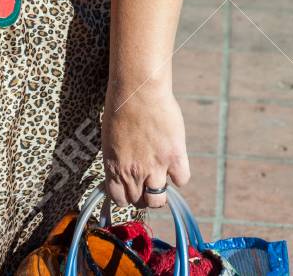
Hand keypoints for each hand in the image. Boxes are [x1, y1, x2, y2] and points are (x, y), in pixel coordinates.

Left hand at [101, 79, 189, 208]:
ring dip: (160, 192)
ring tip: (161, 176)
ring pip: (158, 200)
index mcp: (114, 166)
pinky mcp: (175, 157)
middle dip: (143, 195)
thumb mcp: (111, 136)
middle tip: (147, 181)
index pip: (119, 199)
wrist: (138, 89)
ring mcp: (155, 167)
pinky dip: (179, 174)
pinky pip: (182, 180)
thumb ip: (118, 157)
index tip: (131, 189)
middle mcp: (133, 172)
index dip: (126, 196)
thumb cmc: (121, 105)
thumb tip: (125, 167)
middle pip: (140, 202)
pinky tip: (174, 161)